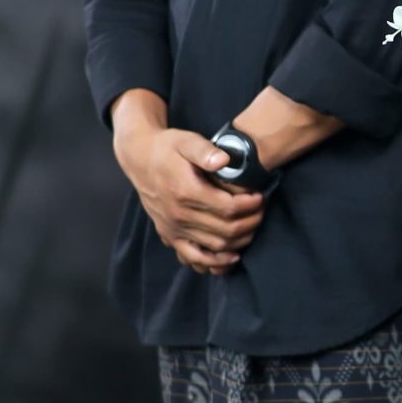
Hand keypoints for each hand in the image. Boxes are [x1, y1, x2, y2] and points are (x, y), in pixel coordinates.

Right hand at [111, 96, 264, 273]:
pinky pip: (194, 257)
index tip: (260, 197)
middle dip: (250, 222)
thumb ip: (206, 150)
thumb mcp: (186, 140)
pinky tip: (232, 256)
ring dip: (240, 240)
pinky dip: (216, 261)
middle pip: (226, 229)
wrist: (140, 159)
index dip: (250, 205)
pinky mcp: (170, 236)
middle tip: (261, 211)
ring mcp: (174, 228)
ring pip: (216, 246)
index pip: (228, 207)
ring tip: (252, 227)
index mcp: (186, 191)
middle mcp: (179, 214)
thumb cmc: (167, 148)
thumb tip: (225, 160)